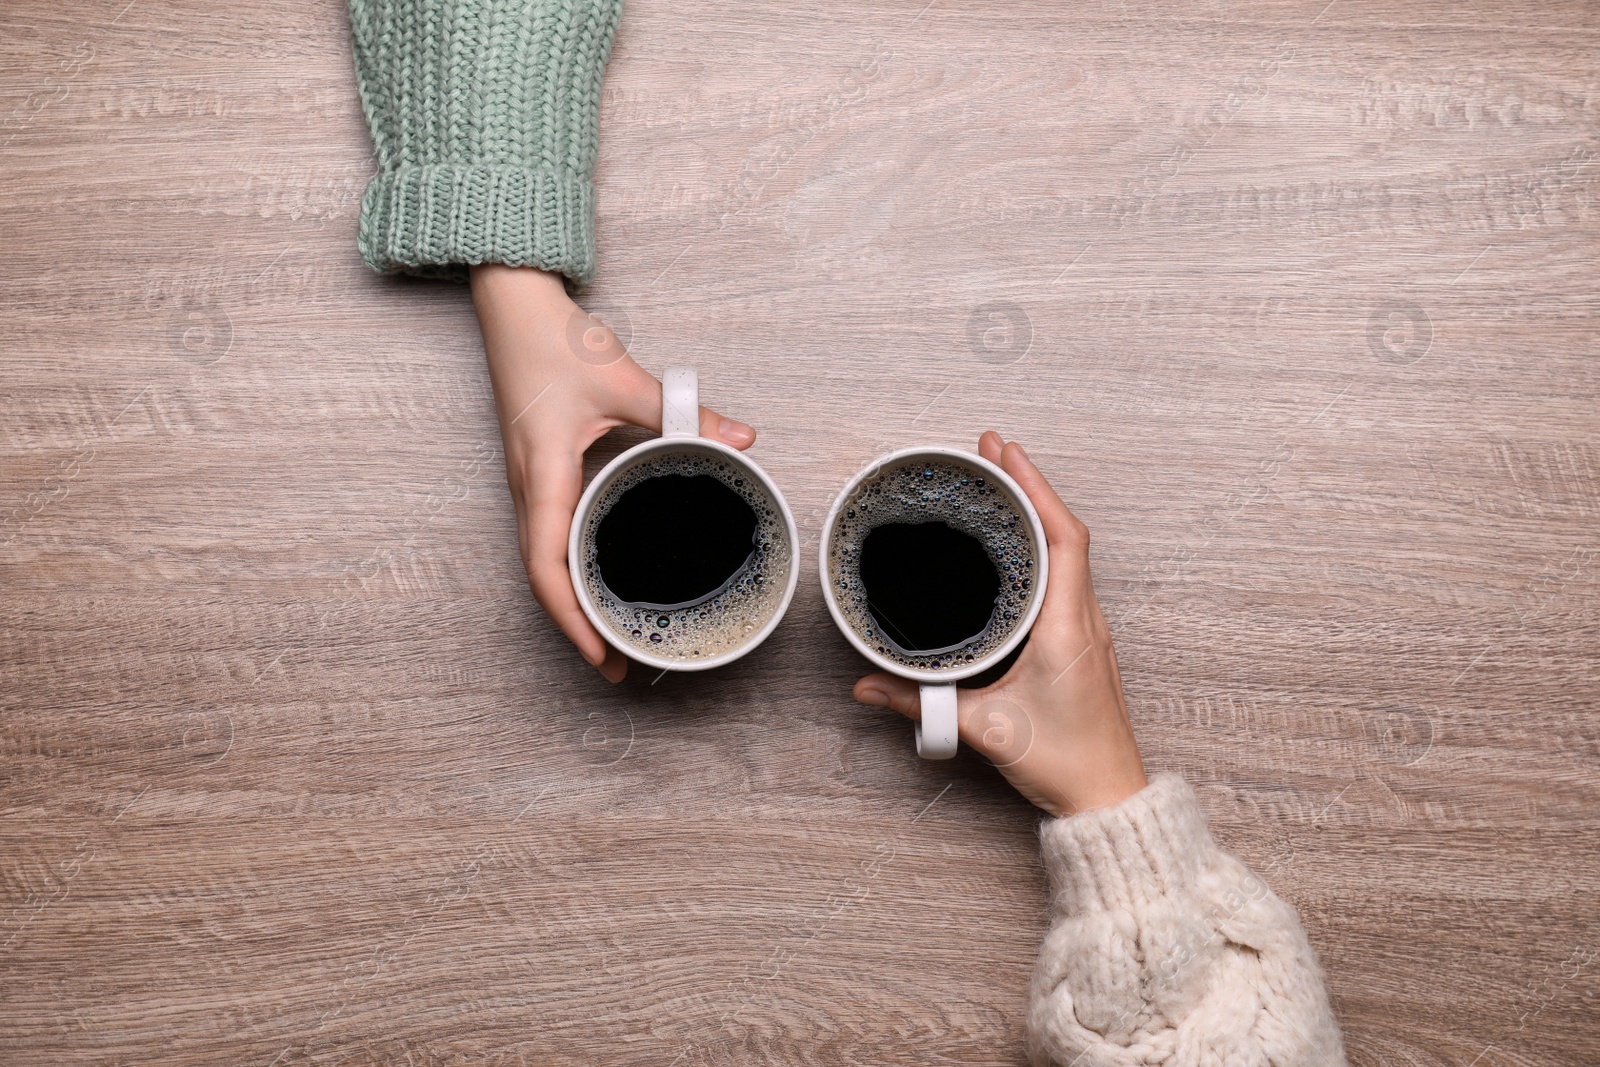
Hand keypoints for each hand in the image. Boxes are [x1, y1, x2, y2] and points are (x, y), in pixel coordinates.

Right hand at [470, 264, 756, 682]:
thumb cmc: (554, 340)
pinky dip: (568, 573)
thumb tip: (742, 441)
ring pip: (541, 562)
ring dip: (570, 605)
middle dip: (575, 629)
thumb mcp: (624, 377)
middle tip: (617, 667)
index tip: (600, 655)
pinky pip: (546, 538)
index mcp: (543, 473)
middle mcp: (527, 489)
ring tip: (608, 640)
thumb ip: (684, 411)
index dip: (570, 618)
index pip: (546, 565)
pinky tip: (597, 584)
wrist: (512, 305)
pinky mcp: (536, 475)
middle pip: (542, 579)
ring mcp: (527, 484)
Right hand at [852, 431, 1146, 816]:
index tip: (1006, 454)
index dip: (1036, 488)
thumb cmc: (1063, 763)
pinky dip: (1045, 543)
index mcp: (1068, 628)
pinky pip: (1069, 575)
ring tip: (1003, 481)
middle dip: (1028, 484)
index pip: (1063, 537)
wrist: (1109, 797)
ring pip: (1070, 551)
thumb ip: (920, 705)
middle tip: (991, 451)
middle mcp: (1086, 619)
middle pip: (1065, 531)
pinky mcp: (1085, 642)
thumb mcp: (983, 729)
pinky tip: (1020, 541)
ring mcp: (1090, 629)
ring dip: (1040, 510)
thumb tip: (866, 687)